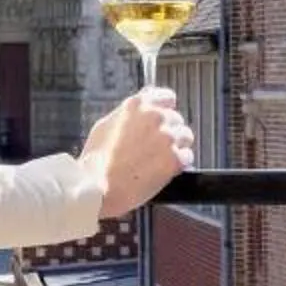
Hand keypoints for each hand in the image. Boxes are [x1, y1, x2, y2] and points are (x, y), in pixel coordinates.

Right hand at [82, 93, 193, 219]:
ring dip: (177, 146)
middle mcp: (155, 116)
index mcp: (137, 105)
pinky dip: (179, 163)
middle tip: (155, 146)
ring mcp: (166, 137)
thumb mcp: (105, 125)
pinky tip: (164, 168)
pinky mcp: (174, 159)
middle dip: (169, 131)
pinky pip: (188, 156)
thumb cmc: (97, 160)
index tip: (164, 119)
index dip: (166, 109)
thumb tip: (140, 110)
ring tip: (160, 158)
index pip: (167, 97)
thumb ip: (127, 113)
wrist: (98, 188)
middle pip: (177, 119)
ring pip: (186, 136)